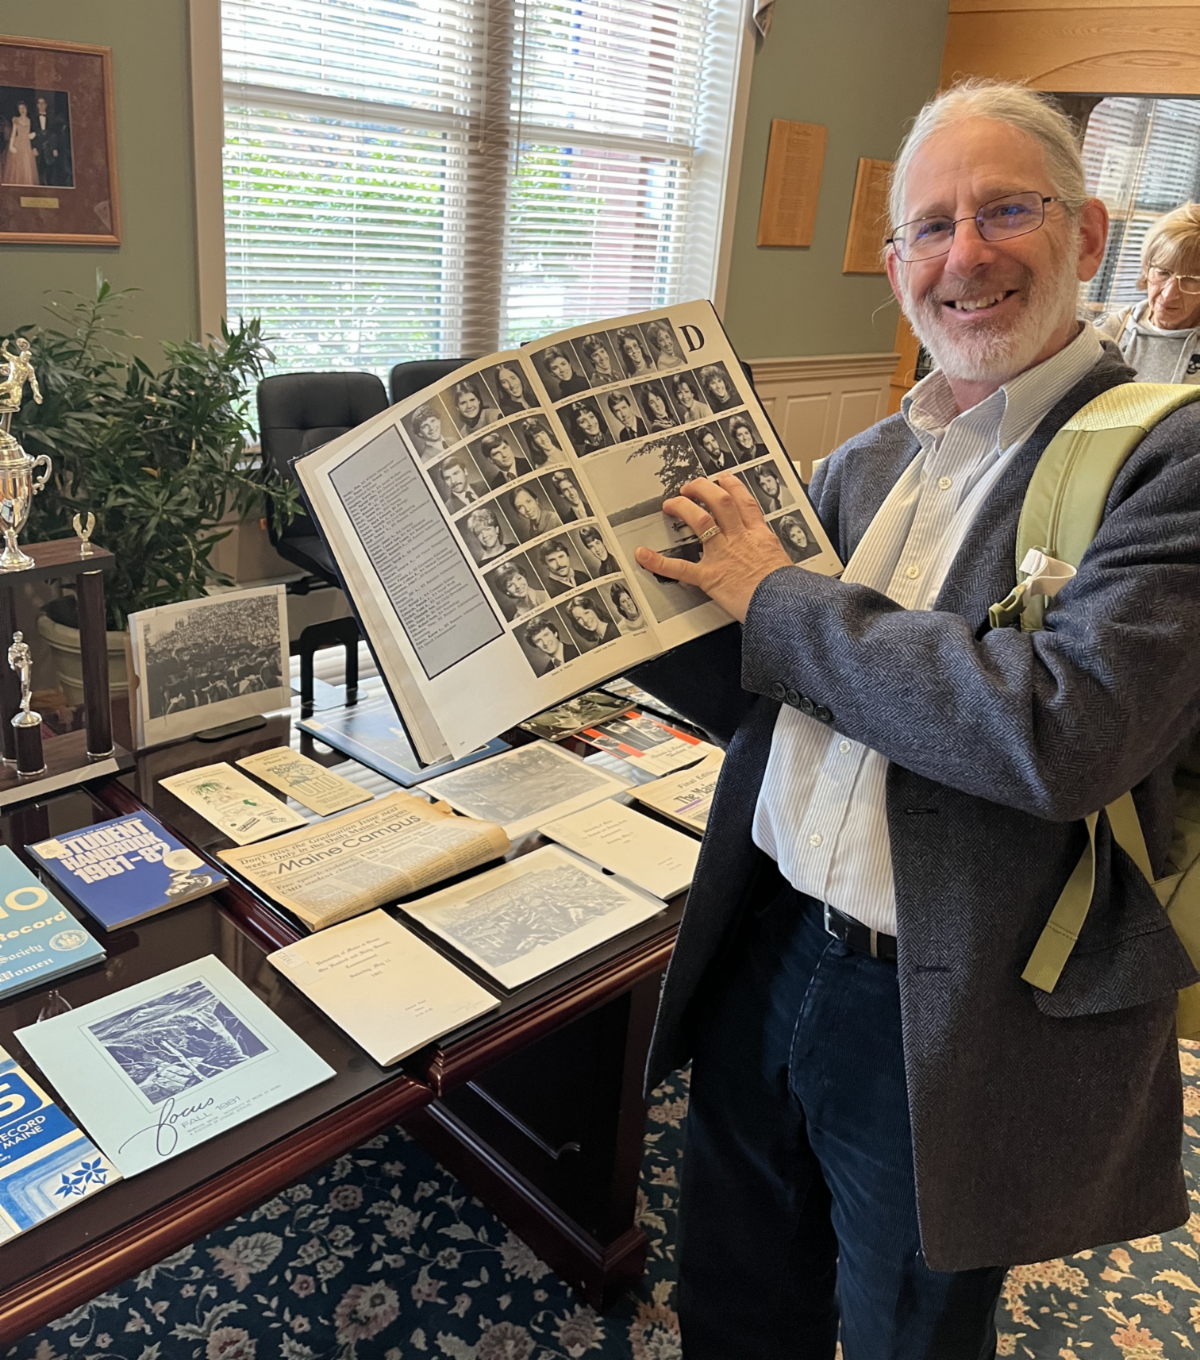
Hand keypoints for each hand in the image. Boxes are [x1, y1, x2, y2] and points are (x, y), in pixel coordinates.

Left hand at [635, 473, 793, 622]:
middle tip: (690, 487)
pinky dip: (659, 562)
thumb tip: (773, 564)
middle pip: (720, 502)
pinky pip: (681, 567)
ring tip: (672, 503)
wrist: (785, 605)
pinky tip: (644, 555)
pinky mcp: (710, 577)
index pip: (744, 503)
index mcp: (760, 537)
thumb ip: (772, 559)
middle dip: (703, 489)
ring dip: (684, 507)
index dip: (732, 486)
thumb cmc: (788, 593)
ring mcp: (723, 555)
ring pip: (702, 521)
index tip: (723, 479)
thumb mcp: (784, 565)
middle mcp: (740, 540)